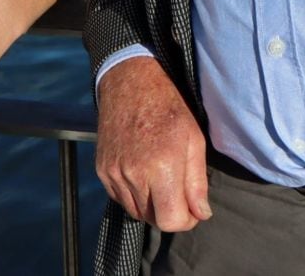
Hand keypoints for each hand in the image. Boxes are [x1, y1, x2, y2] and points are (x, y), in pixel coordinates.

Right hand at [95, 56, 209, 231]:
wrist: (131, 83)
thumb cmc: (168, 107)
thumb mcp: (194, 140)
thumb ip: (198, 182)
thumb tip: (201, 214)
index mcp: (162, 168)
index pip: (171, 221)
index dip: (186, 220)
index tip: (192, 209)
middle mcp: (134, 175)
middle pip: (153, 220)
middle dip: (170, 212)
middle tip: (179, 192)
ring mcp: (114, 174)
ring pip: (136, 211)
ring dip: (152, 205)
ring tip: (161, 178)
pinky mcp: (102, 171)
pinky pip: (120, 198)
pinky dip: (134, 194)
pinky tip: (143, 172)